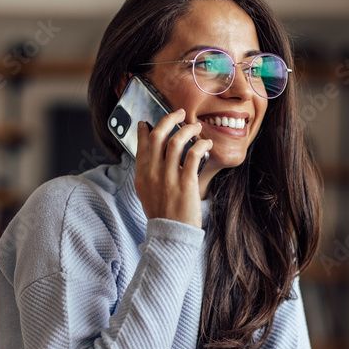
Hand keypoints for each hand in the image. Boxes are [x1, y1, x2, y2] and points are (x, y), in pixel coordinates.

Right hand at [134, 108, 212, 227]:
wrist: (171, 234)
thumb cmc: (162, 215)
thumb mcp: (147, 193)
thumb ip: (148, 174)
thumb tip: (152, 158)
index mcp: (142, 175)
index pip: (142, 143)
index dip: (147, 129)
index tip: (152, 122)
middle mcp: (153, 173)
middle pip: (158, 136)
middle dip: (169, 119)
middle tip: (179, 113)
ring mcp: (169, 177)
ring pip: (175, 141)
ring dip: (187, 129)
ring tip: (196, 127)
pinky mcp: (186, 182)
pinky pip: (193, 155)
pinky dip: (201, 145)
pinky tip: (207, 144)